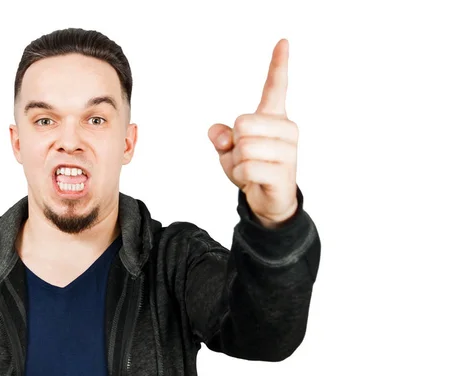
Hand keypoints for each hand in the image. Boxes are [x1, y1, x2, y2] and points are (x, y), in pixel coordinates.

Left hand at [208, 39, 298, 228]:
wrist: (268, 200)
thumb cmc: (252, 168)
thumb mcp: (229, 150)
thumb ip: (221, 137)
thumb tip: (220, 136)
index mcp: (274, 117)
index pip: (276, 86)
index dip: (278, 64)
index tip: (283, 42)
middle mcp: (287, 129)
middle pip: (242, 123)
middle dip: (234, 144)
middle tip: (245, 157)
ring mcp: (288, 151)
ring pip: (243, 147)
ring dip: (236, 163)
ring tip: (250, 170)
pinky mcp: (284, 173)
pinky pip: (246, 168)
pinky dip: (240, 177)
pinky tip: (253, 181)